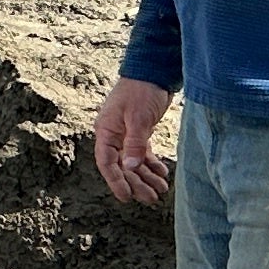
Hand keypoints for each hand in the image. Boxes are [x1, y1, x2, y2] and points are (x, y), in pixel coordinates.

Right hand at [91, 77, 172, 205]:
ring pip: (134, 162)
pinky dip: (152, 165)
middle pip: (122, 166)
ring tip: (161, 190)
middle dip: (136, 183)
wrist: (153, 70)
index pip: (107, 162)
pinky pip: (143, 154)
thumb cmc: (141, 90)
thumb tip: (129, 168)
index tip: (127, 197)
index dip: (116, 181)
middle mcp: (114, 135)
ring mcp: (126, 134)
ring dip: (146, 177)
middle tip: (152, 198)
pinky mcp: (139, 132)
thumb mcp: (138, 117)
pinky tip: (162, 173)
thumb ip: (134, 143)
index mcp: (106, 131)